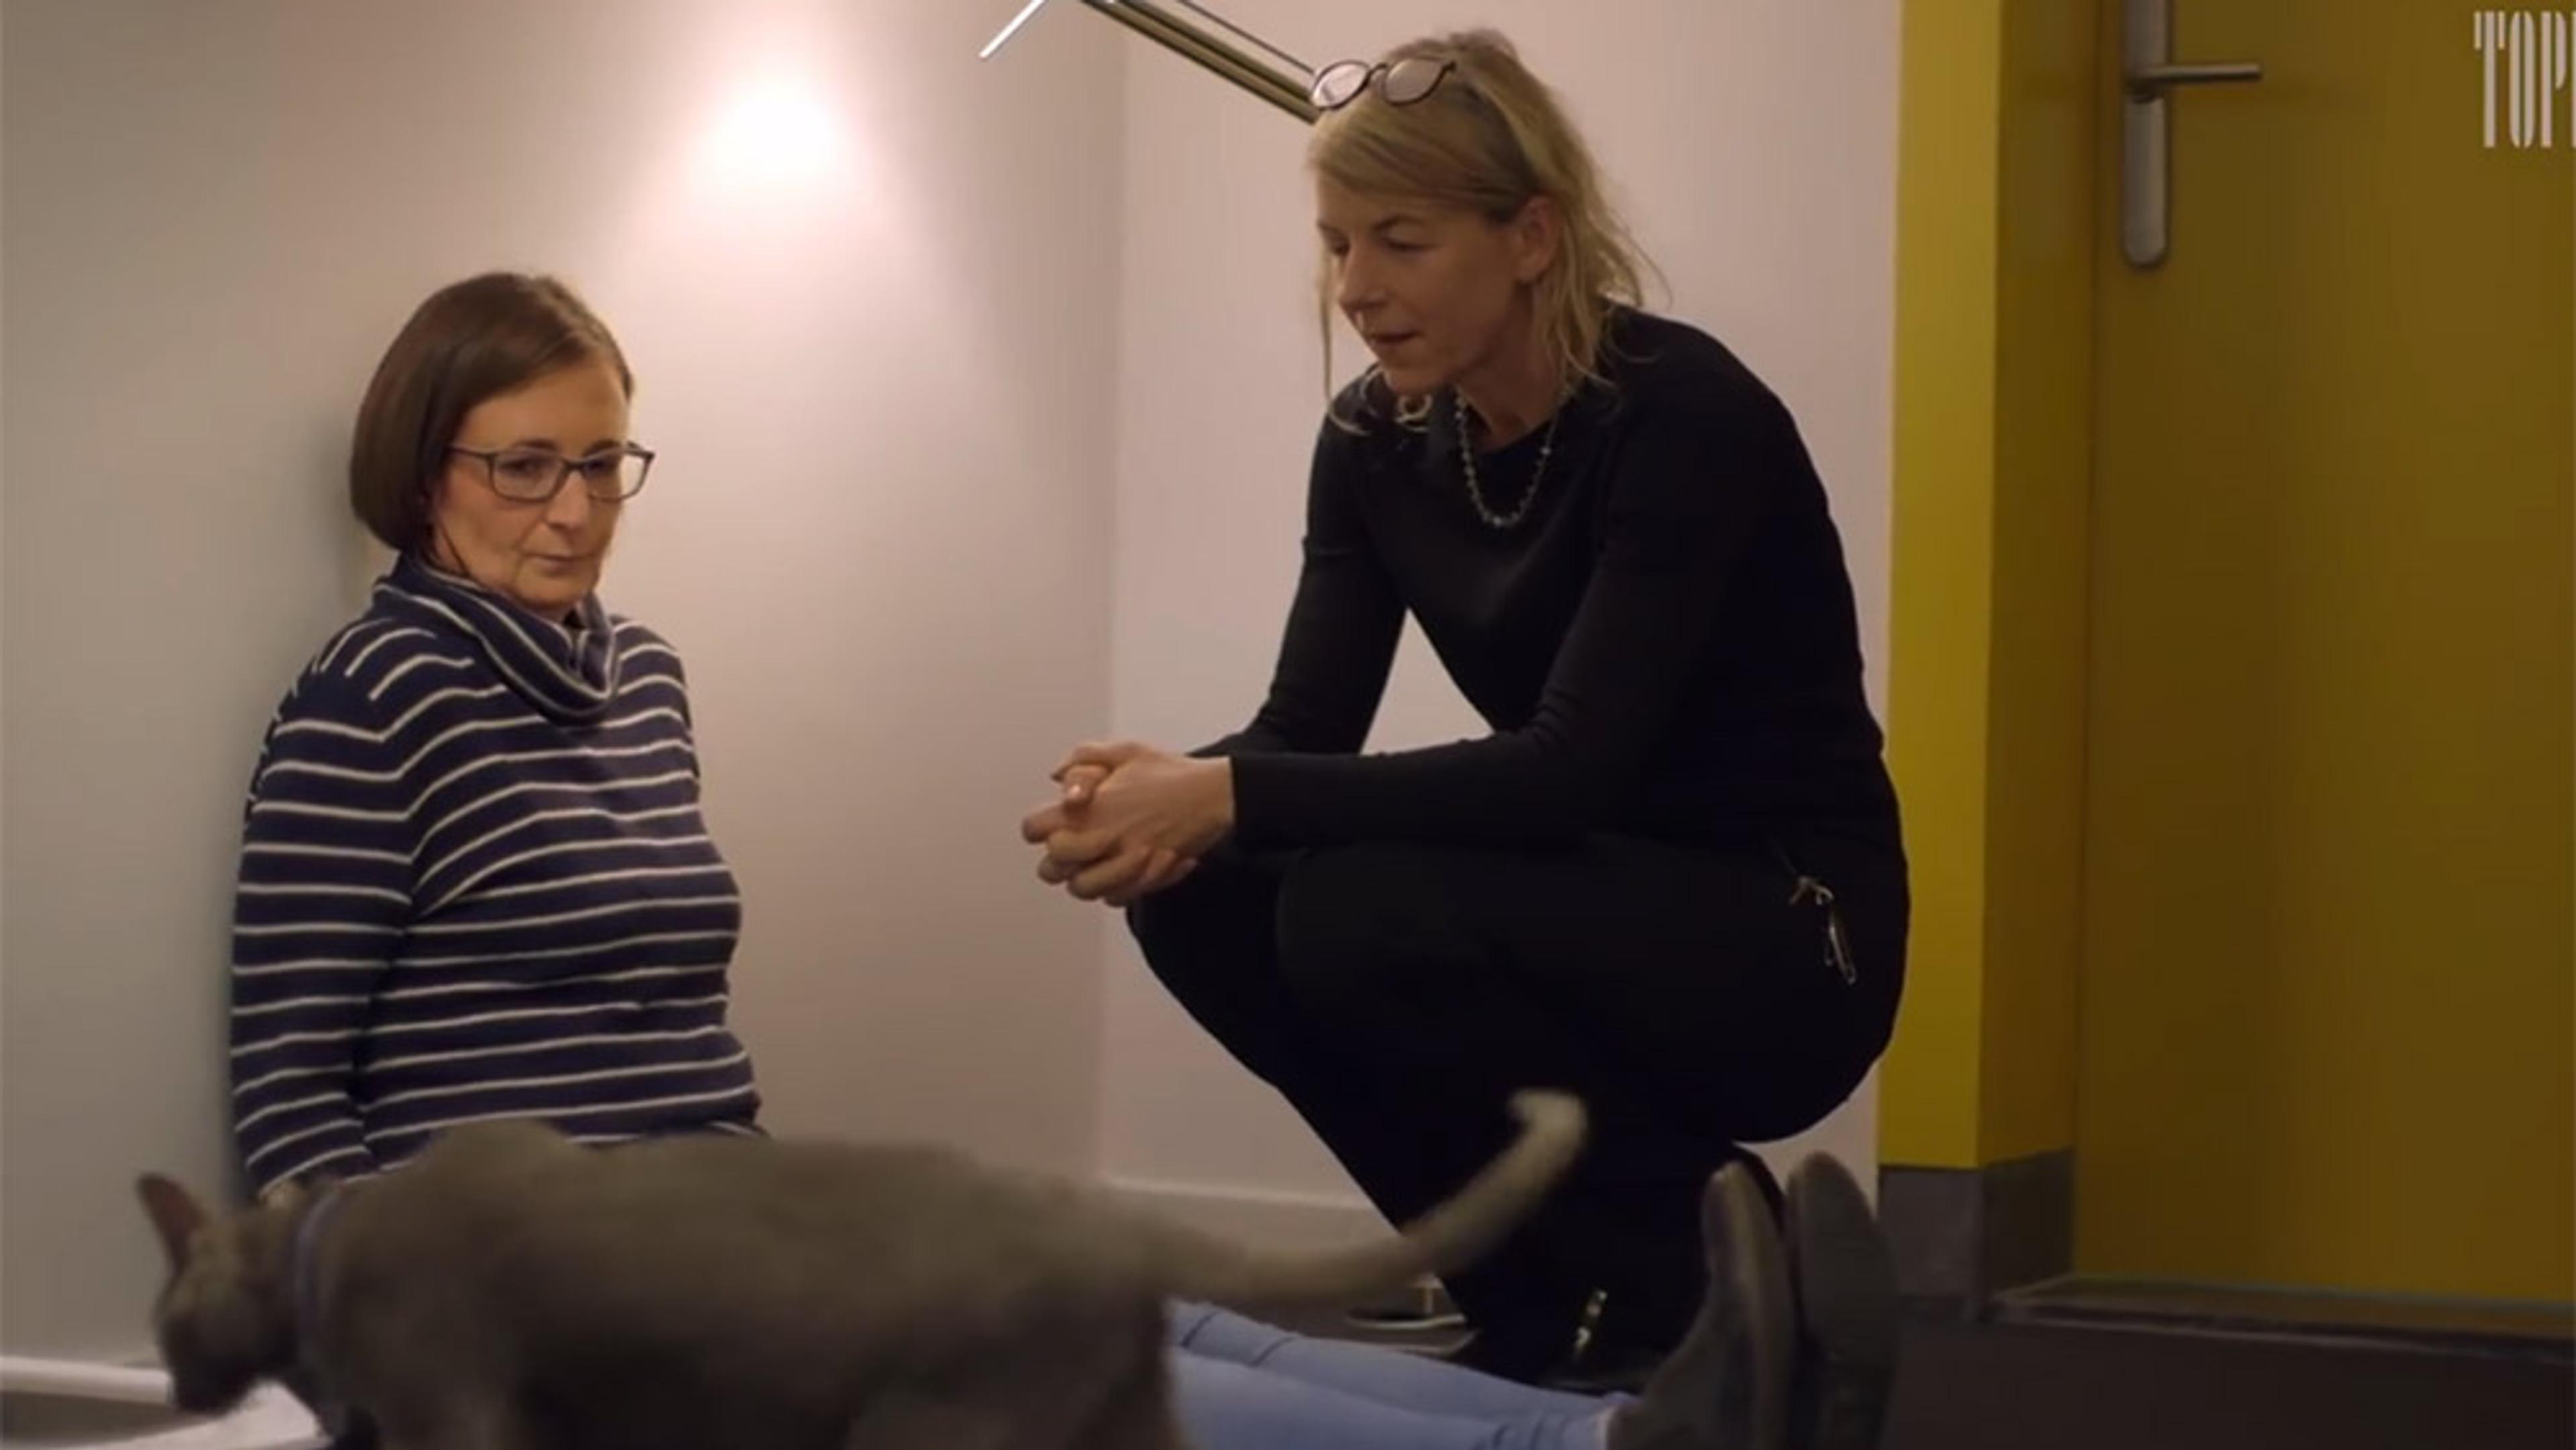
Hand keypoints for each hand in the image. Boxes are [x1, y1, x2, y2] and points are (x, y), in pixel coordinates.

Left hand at [1021, 742, 1232, 906]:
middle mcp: (1105, 838)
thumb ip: (1083, 758)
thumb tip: (1057, 776)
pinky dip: (1112, 890)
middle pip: (1052, 868)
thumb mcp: (1124, 751)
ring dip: (1081, 878)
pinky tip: (1118, 872)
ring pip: (1081, 889)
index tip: (1048, 825)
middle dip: (1055, 859)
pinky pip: (1114, 898)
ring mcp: (1126, 862)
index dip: (1038, 828)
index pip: (1036, 829)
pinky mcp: (1147, 877)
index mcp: (1092, 807)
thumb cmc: (1169, 773)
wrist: (1213, 796)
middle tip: (1065, 849)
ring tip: (1090, 865)